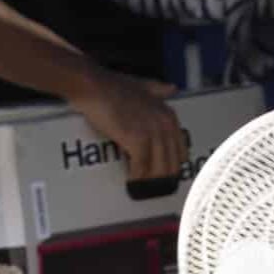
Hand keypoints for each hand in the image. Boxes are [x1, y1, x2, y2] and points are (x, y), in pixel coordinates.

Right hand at [68, 71, 187, 184]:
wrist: (94, 86)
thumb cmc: (113, 85)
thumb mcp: (142, 84)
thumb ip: (158, 89)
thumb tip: (172, 88)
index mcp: (168, 114)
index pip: (180, 150)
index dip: (172, 165)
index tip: (164, 175)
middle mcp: (165, 124)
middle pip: (171, 162)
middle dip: (162, 177)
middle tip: (152, 188)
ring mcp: (152, 132)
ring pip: (158, 168)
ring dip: (150, 181)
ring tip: (142, 189)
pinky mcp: (136, 140)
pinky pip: (141, 167)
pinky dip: (137, 177)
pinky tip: (132, 183)